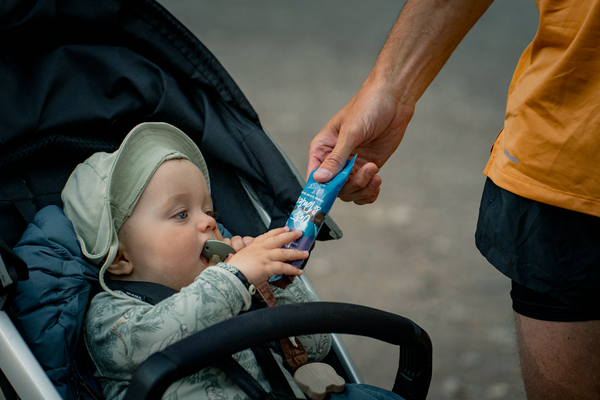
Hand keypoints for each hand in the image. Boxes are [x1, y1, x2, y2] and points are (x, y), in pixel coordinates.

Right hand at [226, 227, 306, 285]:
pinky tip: (298, 271)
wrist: (230, 276)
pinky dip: (292, 270)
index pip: (268, 235)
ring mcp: (265, 257)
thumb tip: (254, 261)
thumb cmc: (233, 269)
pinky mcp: (268, 267)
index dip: (278, 231)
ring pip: (284, 253)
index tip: (285, 228)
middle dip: (290, 235)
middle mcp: (261, 249)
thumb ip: (249, 257)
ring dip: (296, 253)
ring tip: (305, 253)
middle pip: (278, 240)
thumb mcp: (240, 257)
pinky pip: (283, 268)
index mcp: (253, 246)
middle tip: (299, 232)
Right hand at [308, 79, 413, 203]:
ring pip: (350, 192)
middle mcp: (335, 160)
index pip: (315, 177)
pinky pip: (364, 190)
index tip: (334, 193)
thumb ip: (336, 158)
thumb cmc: (368, 106)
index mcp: (322, 149)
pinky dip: (370, 192)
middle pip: (334, 189)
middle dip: (351, 185)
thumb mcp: (350, 132)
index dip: (322, 189)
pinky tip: (377, 181)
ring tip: (374, 168)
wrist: (394, 99)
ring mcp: (351, 166)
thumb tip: (319, 179)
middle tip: (365, 170)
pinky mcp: (367, 168)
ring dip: (363, 188)